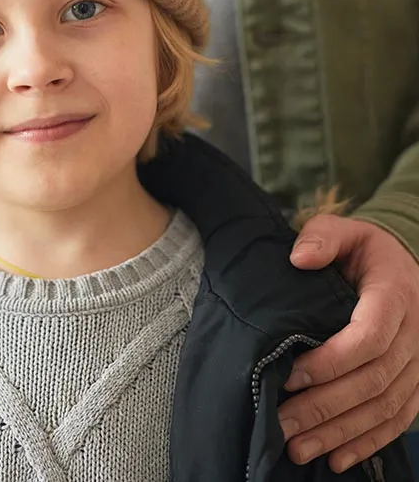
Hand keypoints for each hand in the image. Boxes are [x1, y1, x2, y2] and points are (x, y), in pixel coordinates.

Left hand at [278, 215, 418, 472]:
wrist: (399, 265)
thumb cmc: (362, 249)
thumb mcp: (344, 229)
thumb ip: (321, 236)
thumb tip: (299, 257)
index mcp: (396, 294)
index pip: (370, 336)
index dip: (332, 360)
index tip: (290, 375)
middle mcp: (414, 333)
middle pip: (374, 379)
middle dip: (326, 406)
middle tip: (282, 424)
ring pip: (385, 406)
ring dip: (342, 432)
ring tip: (299, 448)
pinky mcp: (415, 382)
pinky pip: (399, 419)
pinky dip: (369, 442)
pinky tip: (337, 459)